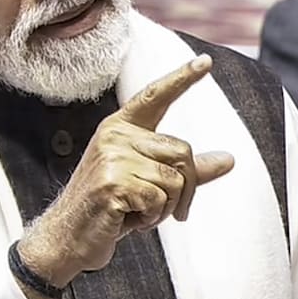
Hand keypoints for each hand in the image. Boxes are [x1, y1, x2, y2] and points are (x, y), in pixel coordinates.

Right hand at [18, 54, 234, 290]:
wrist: (68, 237)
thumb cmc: (112, 209)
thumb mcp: (151, 184)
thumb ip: (188, 170)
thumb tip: (229, 159)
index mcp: (122, 128)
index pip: (156, 96)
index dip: (182, 78)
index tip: (206, 61)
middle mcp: (116, 135)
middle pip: (183, 152)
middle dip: (185, 190)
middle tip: (164, 209)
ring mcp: (112, 157)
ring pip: (175, 180)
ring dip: (166, 208)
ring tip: (139, 212)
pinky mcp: (112, 182)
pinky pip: (159, 200)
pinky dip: (152, 218)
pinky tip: (129, 219)